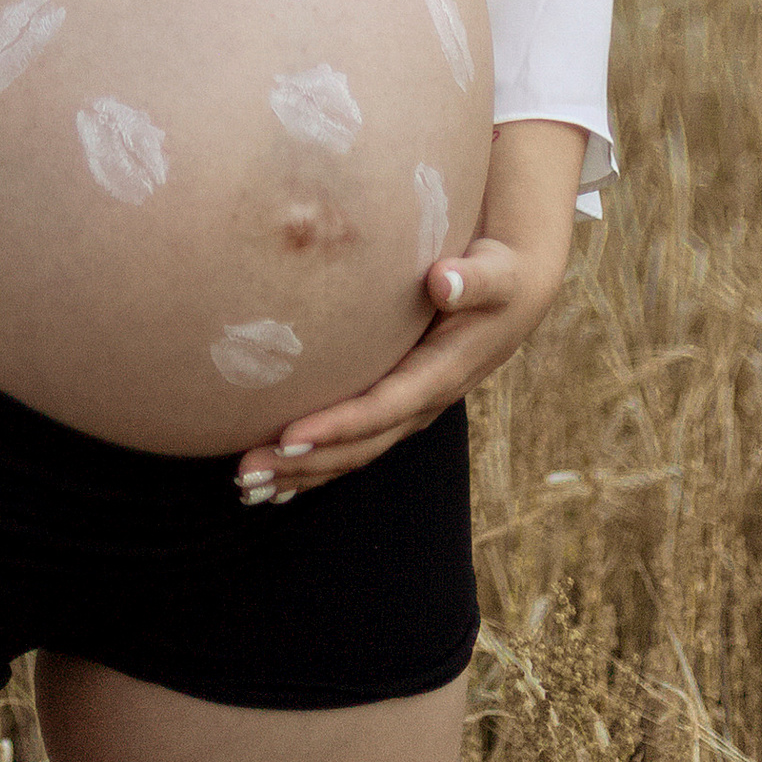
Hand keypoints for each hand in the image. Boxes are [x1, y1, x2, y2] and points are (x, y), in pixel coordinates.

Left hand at [237, 117, 589, 503]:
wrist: (515, 295)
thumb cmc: (500, 276)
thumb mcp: (496, 274)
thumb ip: (474, 280)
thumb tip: (444, 280)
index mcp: (441, 374)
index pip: (382, 408)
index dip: (337, 425)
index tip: (289, 435)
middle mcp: (422, 403)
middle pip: (358, 444)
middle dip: (304, 462)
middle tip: (247, 472)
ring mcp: (408, 409)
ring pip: (351, 452)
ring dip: (301, 473)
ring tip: (246, 487)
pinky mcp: (396, 403)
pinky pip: (353, 442)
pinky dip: (315, 464)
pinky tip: (276, 481)